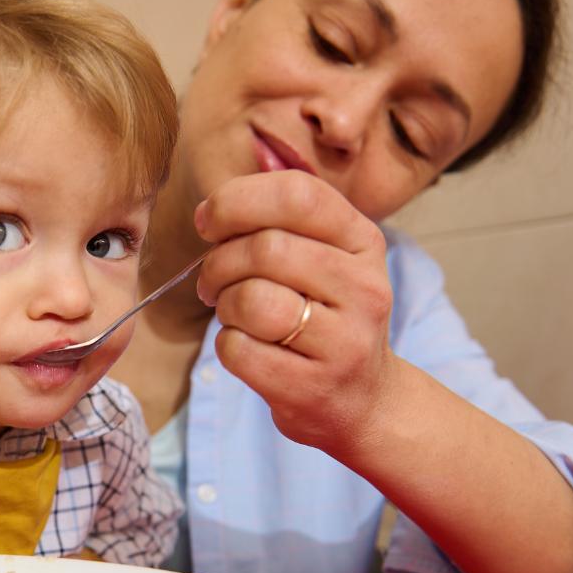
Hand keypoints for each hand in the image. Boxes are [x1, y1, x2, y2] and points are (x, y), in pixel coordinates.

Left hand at [194, 171, 395, 458]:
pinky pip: (238, 349)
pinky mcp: (310, 387)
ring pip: (251, 299)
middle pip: (266, 249)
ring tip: (230, 312)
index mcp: (363, 241)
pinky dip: (226, 344)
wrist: (363, 400)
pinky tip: (245, 346)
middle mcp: (363, 287)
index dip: (237, 200)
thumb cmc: (327, 317)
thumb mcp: (327, 256)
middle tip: (212, 281)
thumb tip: (243, 171)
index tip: (208, 223)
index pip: (299, 195)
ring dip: (223, 304)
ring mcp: (342, 341)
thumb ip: (286, 213)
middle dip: (219, 262)